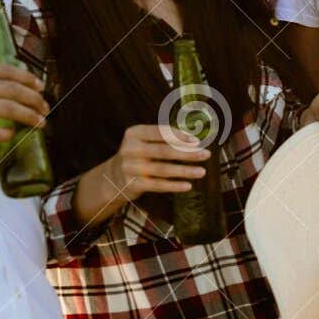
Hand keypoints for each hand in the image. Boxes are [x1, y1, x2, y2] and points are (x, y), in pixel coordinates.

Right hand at [0, 61, 46, 145]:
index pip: (6, 70)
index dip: (28, 79)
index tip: (41, 86)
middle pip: (13, 90)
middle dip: (34, 100)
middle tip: (46, 107)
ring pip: (7, 110)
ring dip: (28, 116)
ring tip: (40, 123)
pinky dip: (4, 134)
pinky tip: (11, 136)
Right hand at [71, 124, 209, 226]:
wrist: (113, 176)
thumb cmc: (138, 155)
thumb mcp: (143, 141)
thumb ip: (163, 138)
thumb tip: (194, 139)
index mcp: (134, 133)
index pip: (159, 132)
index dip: (179, 136)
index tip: (197, 140)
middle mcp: (130, 149)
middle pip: (164, 151)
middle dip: (187, 153)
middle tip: (205, 154)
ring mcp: (130, 168)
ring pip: (163, 169)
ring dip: (185, 171)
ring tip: (202, 171)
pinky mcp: (132, 184)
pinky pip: (157, 185)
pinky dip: (174, 186)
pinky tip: (188, 185)